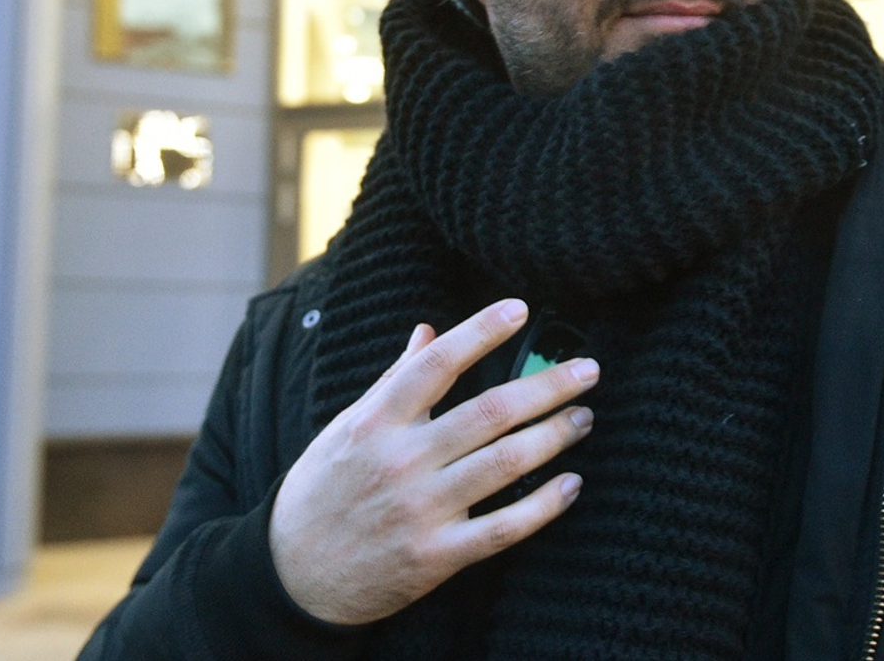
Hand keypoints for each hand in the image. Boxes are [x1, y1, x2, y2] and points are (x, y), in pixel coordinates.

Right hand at [268, 298, 599, 625]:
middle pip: (489, 412)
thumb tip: (428, 332)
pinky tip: (572, 485)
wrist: (297, 575)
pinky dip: (545, 506)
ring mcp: (421, 510)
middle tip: (587, 371)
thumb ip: (393, 381)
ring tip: (582, 418)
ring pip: (505, 463)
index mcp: (376, 422)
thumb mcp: (347, 427)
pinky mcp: (437, 556)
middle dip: (547, 387)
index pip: (436, 365)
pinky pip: (503, 528)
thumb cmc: (324, 490)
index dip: (480, 332)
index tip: (520, 308)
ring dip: (554, 436)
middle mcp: (401, 461)